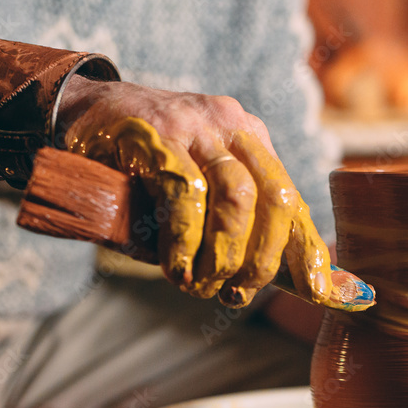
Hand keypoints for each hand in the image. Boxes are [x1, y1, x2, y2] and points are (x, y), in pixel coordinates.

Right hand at [58, 78, 331, 307]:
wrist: (83, 113)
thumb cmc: (146, 169)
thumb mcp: (197, 196)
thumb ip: (232, 233)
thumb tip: (268, 288)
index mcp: (254, 142)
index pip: (294, 201)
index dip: (310, 251)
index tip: (323, 293)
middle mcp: (234, 128)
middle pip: (275, 197)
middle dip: (263, 258)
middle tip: (238, 294)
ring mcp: (197, 127)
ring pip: (236, 196)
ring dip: (224, 253)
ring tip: (201, 285)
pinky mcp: (157, 135)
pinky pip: (184, 193)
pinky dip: (185, 240)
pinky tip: (176, 267)